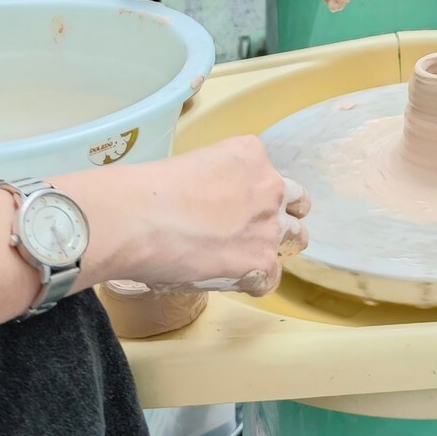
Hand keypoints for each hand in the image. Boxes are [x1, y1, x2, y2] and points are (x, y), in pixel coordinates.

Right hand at [83, 137, 308, 294]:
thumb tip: (209, 210)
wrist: (140, 219)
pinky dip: (255, 281)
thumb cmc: (150, 192)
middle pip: (296, 202)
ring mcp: (270, 224)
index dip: (255, 195)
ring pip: (295, 237)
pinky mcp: (262, 260)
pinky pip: (272, 276)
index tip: (237, 208)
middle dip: (279, 216)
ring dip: (274, 247)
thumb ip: (216, 185)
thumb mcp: (193, 168)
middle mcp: (270, 185)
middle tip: (254, 231)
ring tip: (249, 258)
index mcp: (251, 154)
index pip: (269, 176)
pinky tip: (232, 279)